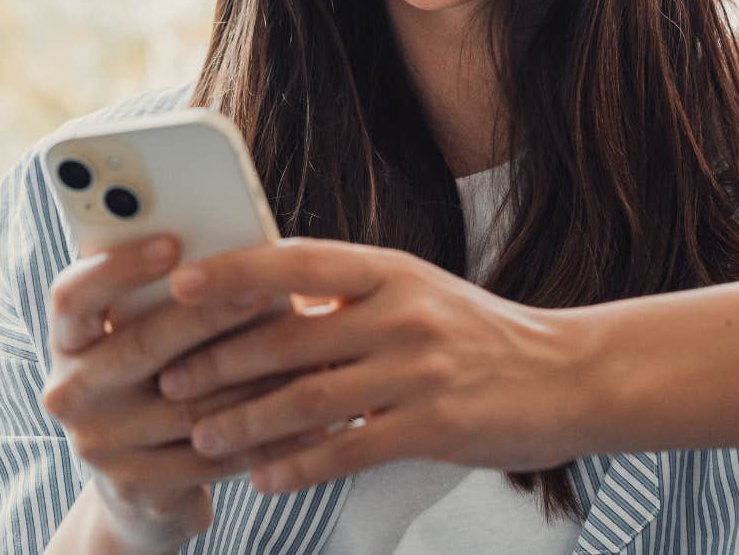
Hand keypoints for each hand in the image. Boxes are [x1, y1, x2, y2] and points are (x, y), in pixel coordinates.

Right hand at [40, 235, 314, 552]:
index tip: (173, 243)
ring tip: (307, 353)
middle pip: (140, 345)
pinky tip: (311, 422)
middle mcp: (70, 393)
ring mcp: (99, 446)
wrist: (140, 492)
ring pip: (188, 404)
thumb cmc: (155, 387)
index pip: (71, 296)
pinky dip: (266, 438)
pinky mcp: (137, 487)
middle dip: (209, 315)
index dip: (118, 267)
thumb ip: (166, 301)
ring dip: (253, 379)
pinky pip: (213, 455)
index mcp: (67, 342)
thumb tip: (237, 251)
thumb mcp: (141, 341)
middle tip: (265, 290)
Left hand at [156, 238, 591, 494]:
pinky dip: (298, 464)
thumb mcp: (416, 292)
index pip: (295, 260)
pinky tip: (264, 478)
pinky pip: (348, 448)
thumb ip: (347, 297)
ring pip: (309, 397)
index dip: (233, 271)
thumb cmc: (478, 335)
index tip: (177, 284)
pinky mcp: (436, 426)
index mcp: (389, 269)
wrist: (570, 376)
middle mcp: (402, 311)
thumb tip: (261, 298)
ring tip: (202, 437)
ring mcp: (420, 369)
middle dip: (219, 361)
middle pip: (288, 335)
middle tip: (168, 379)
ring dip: (246, 421)